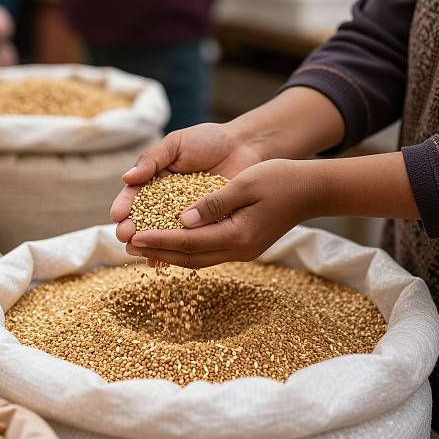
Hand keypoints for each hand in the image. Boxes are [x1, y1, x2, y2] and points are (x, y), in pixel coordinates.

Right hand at [110, 122, 262, 242]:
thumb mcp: (175, 144)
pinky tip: (162, 260)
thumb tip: (127, 178)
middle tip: (124, 237)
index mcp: (156, 181)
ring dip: (149, 242)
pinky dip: (175, 249)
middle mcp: (167, 201)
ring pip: (163, 232)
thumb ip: (152, 160)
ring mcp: (185, 214)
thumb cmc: (207, 140)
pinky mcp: (204, 224)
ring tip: (137, 251)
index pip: (135, 195)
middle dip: (132, 228)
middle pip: (145, 217)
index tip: (117, 215)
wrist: (243, 146)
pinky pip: (188, 239)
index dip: (125, 205)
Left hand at [125, 159, 320, 267]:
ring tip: (142, 247)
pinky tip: (171, 242)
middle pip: (190, 256)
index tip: (134, 236)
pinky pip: (207, 252)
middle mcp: (238, 249)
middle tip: (128, 246)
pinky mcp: (243, 245)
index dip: (159, 239)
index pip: (189, 241)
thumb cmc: (280, 179)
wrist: (310, 190)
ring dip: (168, 253)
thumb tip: (182, 220)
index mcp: (238, 234)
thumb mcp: (245, 183)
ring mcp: (242, 250)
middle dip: (157, 252)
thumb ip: (213, 203)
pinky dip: (185, 249)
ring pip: (198, 258)